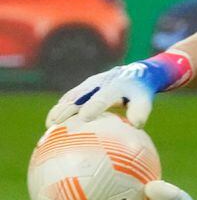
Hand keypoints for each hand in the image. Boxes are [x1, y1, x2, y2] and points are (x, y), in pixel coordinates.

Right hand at [46, 51, 192, 126]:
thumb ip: (141, 110)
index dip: (93, 107)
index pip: (102, 97)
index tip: (84, 117)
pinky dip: (61, 107)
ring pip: (72, 96)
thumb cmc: (140, 92)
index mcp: (115, 86)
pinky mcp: (84, 87)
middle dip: (68, 109)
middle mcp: (100, 83)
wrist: (136, 74)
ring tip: (49, 124)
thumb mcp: (144, 99)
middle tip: (56, 122)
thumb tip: (136, 125)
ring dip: (60, 108)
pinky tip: (53, 121)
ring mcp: (90, 84)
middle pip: (80, 97)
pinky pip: (71, 97)